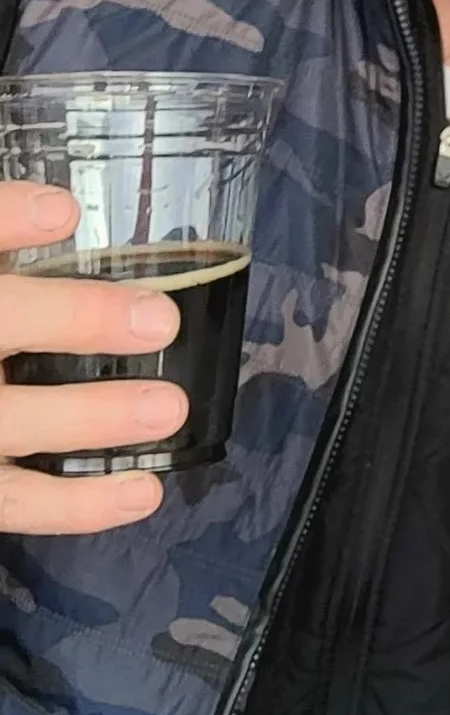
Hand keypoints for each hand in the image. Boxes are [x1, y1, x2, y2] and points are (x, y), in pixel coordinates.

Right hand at [0, 184, 185, 533]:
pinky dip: (79, 504)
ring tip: (168, 408)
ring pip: (9, 423)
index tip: (64, 211)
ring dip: (87, 419)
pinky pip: (15, 500)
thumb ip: (9, 245)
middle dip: (71, 320)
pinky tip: (144, 490)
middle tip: (159, 319)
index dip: (5, 219)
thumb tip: (72, 212)